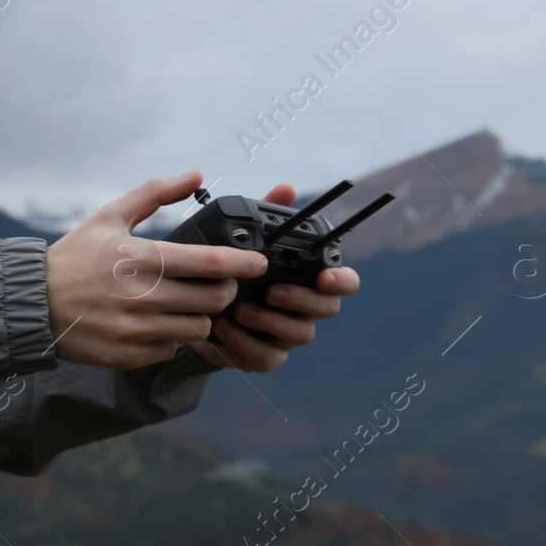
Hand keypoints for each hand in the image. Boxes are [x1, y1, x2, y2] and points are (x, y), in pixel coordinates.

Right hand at [46, 170, 266, 368]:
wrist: (28, 303)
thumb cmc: (74, 257)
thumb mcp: (110, 216)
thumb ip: (156, 193)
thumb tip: (196, 175)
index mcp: (142, 259)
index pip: (210, 263)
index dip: (243, 264)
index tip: (260, 263)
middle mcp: (142, 296)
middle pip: (214, 300)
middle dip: (224, 291)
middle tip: (218, 284)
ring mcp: (135, 330)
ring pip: (198, 328)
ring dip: (200, 316)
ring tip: (188, 303)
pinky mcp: (127, 356)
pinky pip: (171, 350)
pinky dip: (172, 339)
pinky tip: (159, 323)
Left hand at [183, 183, 360, 372]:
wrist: (199, 309)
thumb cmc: (235, 269)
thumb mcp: (248, 239)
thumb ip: (269, 214)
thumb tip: (285, 188)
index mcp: (310, 279)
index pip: (345, 281)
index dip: (342, 280)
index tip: (325, 276)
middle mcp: (307, 308)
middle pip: (327, 309)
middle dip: (302, 300)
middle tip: (273, 292)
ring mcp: (288, 335)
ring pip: (300, 334)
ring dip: (271, 323)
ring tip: (239, 310)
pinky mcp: (265, 357)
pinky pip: (267, 357)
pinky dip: (245, 344)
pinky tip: (223, 329)